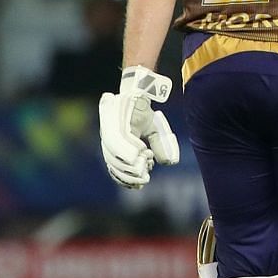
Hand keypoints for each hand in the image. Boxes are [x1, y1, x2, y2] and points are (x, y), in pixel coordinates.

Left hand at [99, 66, 179, 187]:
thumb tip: (169, 163)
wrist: (138, 92)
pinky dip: (130, 151)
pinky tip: (144, 154)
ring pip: (115, 157)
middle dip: (129, 176)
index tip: (140, 185)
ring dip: (130, 166)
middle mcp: (109, 141)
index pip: (117, 168)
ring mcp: (108, 133)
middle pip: (115, 165)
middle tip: (143, 179)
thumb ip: (159, 147)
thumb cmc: (143, 111)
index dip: (127, 180)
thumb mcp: (154, 132)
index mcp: (116, 145)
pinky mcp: (111, 125)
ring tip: (145, 168)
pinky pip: (118, 143)